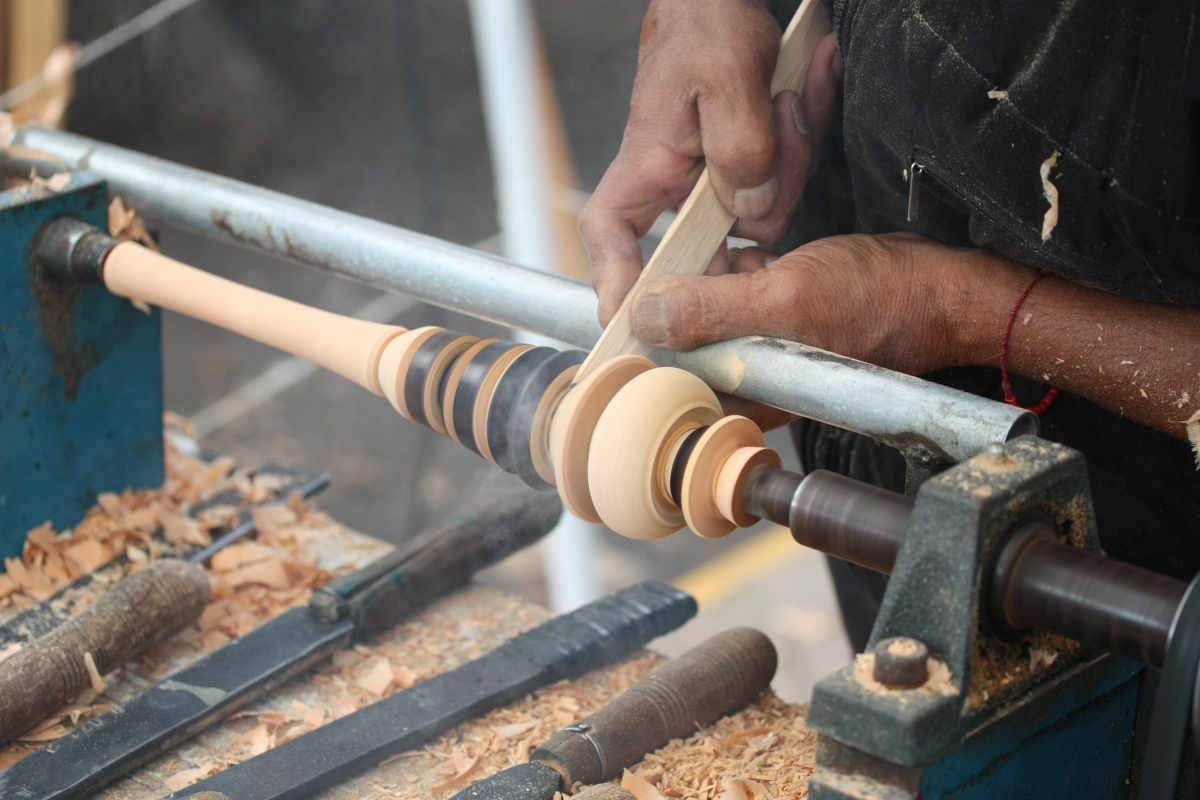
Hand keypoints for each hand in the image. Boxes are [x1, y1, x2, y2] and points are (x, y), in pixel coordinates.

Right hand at [580, 0, 842, 323]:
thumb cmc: (706, 25)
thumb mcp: (729, 78)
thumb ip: (741, 150)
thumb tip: (751, 212)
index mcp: (647, 166)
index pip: (611, 235)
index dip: (616, 283)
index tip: (629, 321)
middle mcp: (673, 185)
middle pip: (710, 245)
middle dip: (760, 211)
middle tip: (781, 141)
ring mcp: (709, 184)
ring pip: (757, 217)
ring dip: (791, 161)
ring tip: (789, 96)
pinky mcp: (742, 174)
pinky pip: (779, 188)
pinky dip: (799, 146)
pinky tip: (800, 97)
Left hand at [628, 233, 1016, 375]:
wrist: (940, 288)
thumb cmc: (879, 302)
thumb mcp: (787, 301)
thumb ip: (712, 311)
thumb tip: (647, 317)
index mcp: (751, 394)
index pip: (673, 380)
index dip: (649, 343)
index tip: (633, 305)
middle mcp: (757, 380)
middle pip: (687, 343)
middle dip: (684, 301)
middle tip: (694, 267)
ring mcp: (771, 349)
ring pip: (712, 314)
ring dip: (714, 281)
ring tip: (739, 260)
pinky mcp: (785, 320)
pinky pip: (742, 297)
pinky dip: (743, 272)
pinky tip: (760, 256)